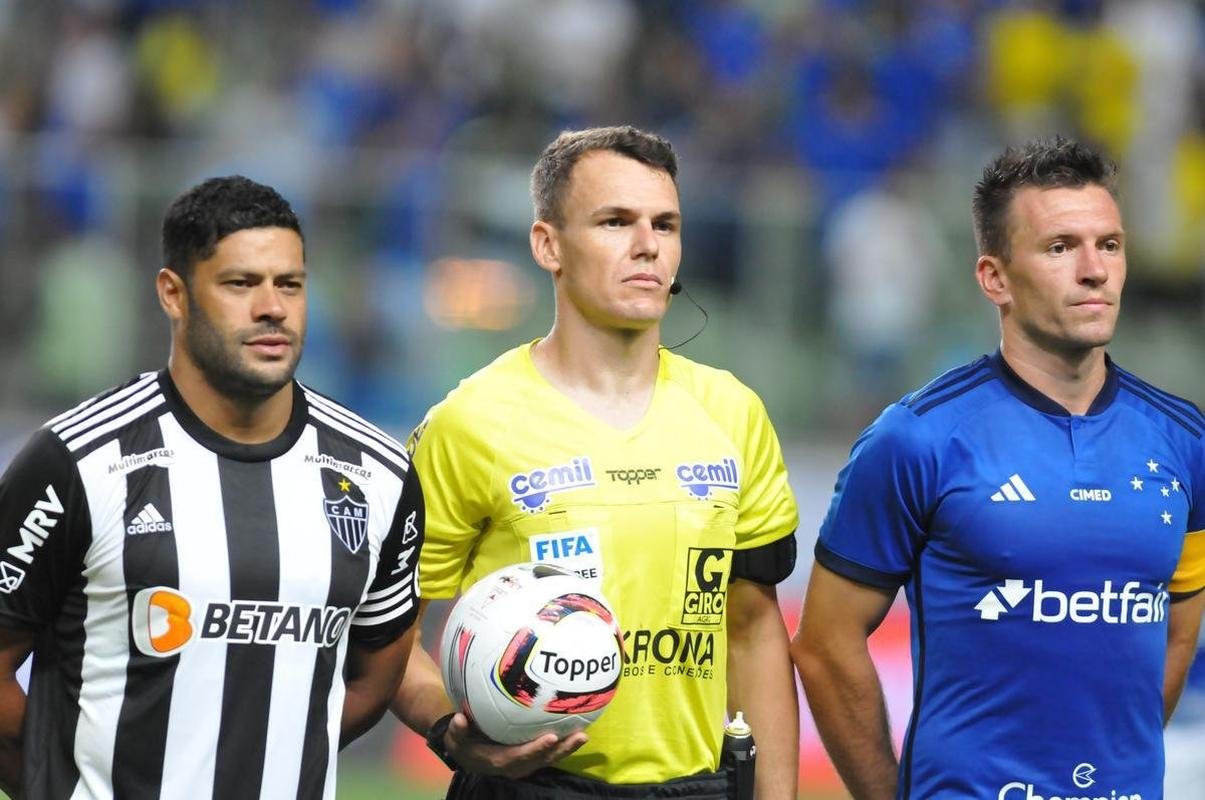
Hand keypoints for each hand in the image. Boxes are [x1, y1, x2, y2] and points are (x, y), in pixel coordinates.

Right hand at [443, 713, 587, 778]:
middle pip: (542, 759)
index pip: (520, 756)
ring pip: (549, 758)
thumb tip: (459, 719)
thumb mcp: (457, 737)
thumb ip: (458, 729)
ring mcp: (525, 763)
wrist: (468, 755)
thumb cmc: (464, 742)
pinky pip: (549, 753)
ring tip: (583, 736)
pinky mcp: (531, 758)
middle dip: (561, 749)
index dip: (536, 749)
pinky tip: (577, 732)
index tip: (551, 737)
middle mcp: (515, 766)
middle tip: (579, 736)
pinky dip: (563, 746)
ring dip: (567, 748)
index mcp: (498, 761)